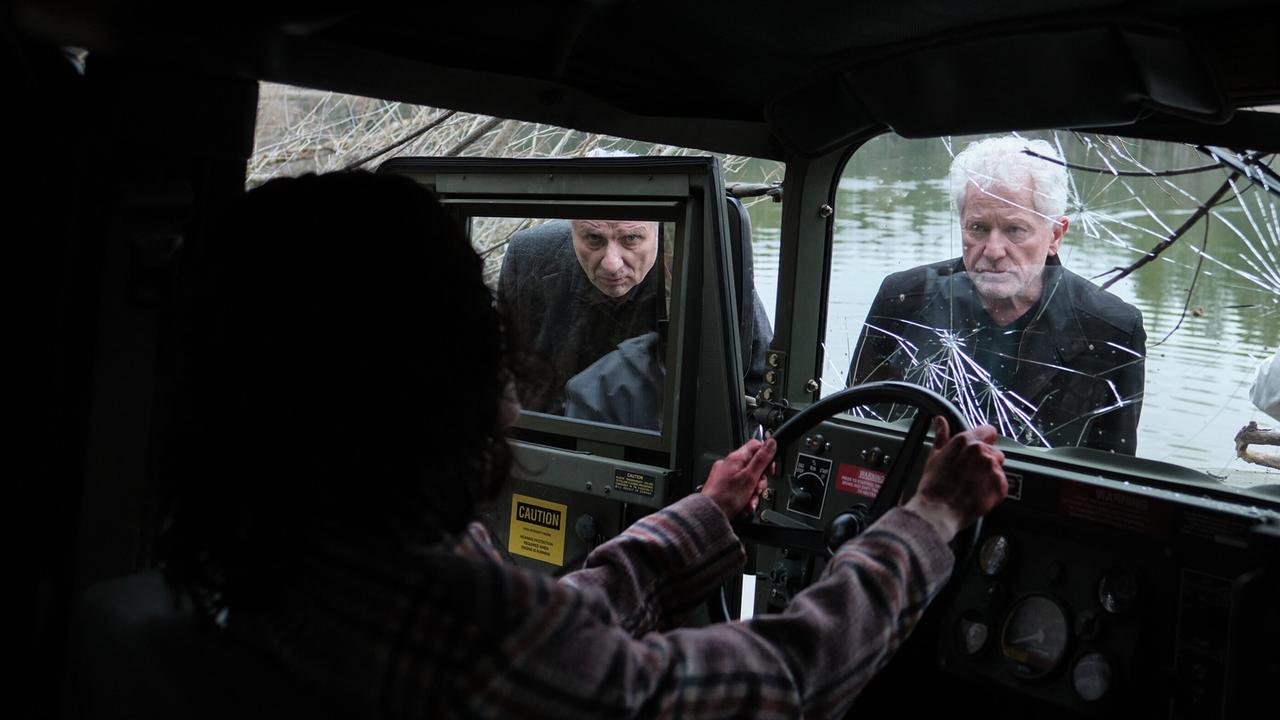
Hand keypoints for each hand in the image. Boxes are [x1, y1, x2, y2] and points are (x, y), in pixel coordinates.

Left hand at [701, 437, 776, 518]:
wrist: (710, 514)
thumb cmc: (725, 497)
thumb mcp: (750, 477)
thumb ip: (762, 459)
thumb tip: (771, 442)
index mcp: (736, 458)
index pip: (756, 446)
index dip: (766, 457)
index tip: (769, 470)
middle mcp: (729, 464)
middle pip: (754, 466)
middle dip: (759, 481)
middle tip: (757, 489)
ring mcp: (726, 476)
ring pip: (748, 480)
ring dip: (753, 493)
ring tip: (749, 501)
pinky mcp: (724, 488)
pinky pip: (740, 489)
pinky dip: (745, 498)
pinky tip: (744, 505)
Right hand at [904, 419, 1006, 542]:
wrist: (937, 511)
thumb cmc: (933, 486)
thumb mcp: (934, 456)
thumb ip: (941, 436)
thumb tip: (940, 421)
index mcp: (966, 441)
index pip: (989, 431)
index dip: (984, 441)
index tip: (978, 451)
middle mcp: (981, 451)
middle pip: (994, 451)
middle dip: (985, 461)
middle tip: (969, 474)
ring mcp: (992, 469)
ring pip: (998, 468)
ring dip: (989, 475)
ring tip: (973, 485)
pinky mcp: (1000, 486)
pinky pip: (1002, 484)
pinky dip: (993, 490)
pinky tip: (978, 494)